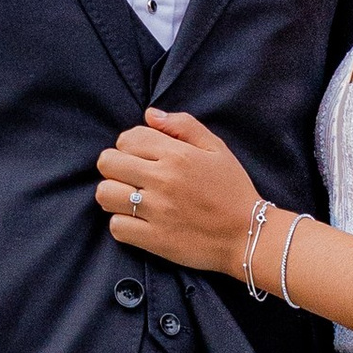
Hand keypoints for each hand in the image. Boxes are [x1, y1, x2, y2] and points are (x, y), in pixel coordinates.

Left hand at [95, 105, 260, 276]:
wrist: (248, 235)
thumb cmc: (232, 190)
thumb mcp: (217, 149)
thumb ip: (183, 125)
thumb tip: (150, 114)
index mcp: (178, 155)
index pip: (127, 138)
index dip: (130, 145)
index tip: (142, 156)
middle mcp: (163, 180)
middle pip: (107, 163)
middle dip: (115, 166)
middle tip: (131, 176)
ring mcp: (156, 210)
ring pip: (105, 194)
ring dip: (113, 194)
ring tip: (129, 198)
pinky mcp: (154, 239)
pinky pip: (116, 226)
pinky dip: (122, 223)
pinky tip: (137, 221)